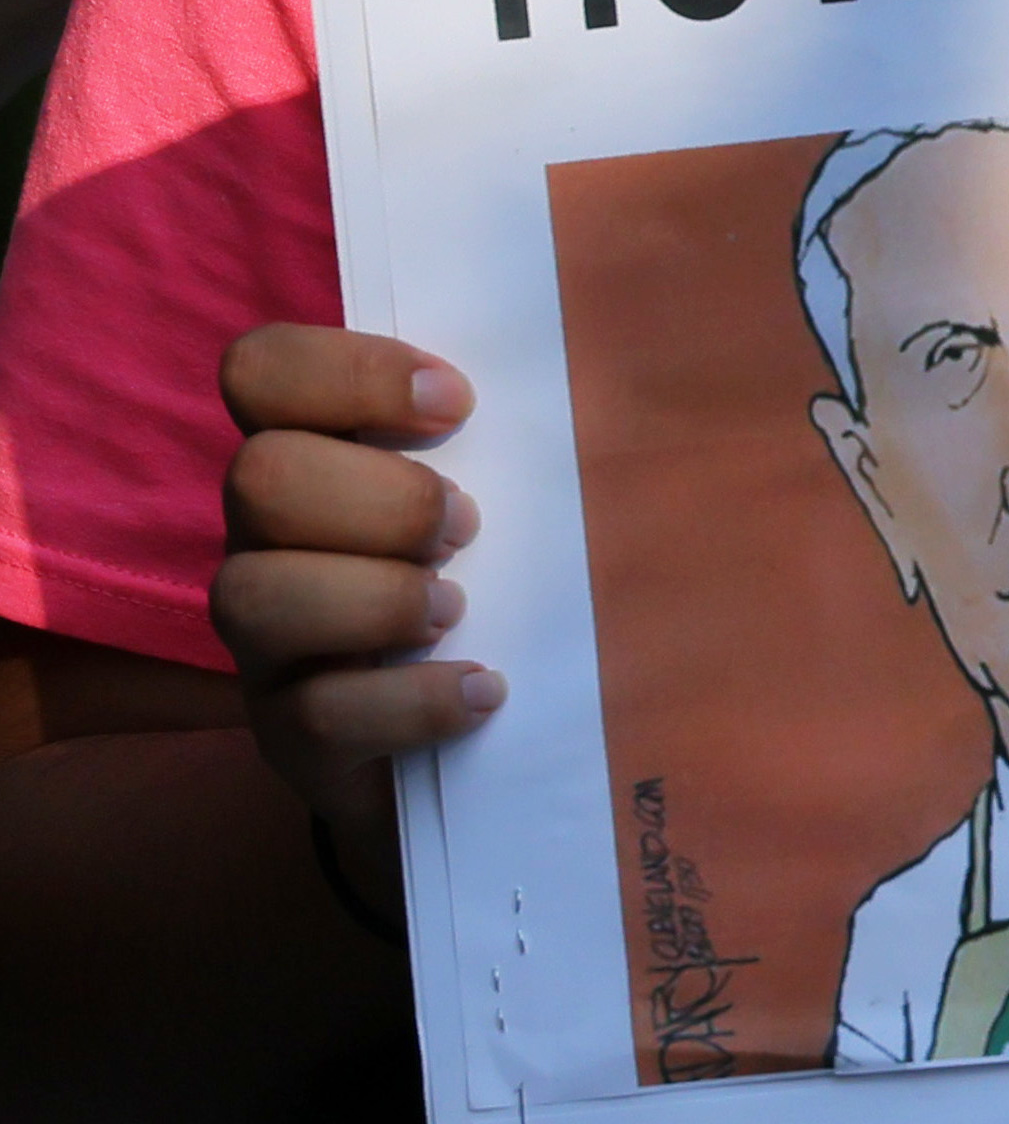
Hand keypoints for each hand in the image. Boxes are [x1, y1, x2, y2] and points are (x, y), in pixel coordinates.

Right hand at [212, 328, 489, 898]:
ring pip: (255, 594)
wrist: (495, 750)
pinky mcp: (292, 735)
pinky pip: (318, 712)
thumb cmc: (518, 589)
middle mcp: (269, 541)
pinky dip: (412, 699)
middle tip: (469, 529)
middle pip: (260, 478)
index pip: (262, 373)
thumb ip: (539, 438)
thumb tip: (639, 381)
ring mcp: (268, 642)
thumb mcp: (529, 504)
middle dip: (383, 499)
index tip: (456, 405)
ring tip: (459, 611)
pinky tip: (484, 691)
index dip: (346, 373)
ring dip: (378, 597)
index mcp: (319, 458)